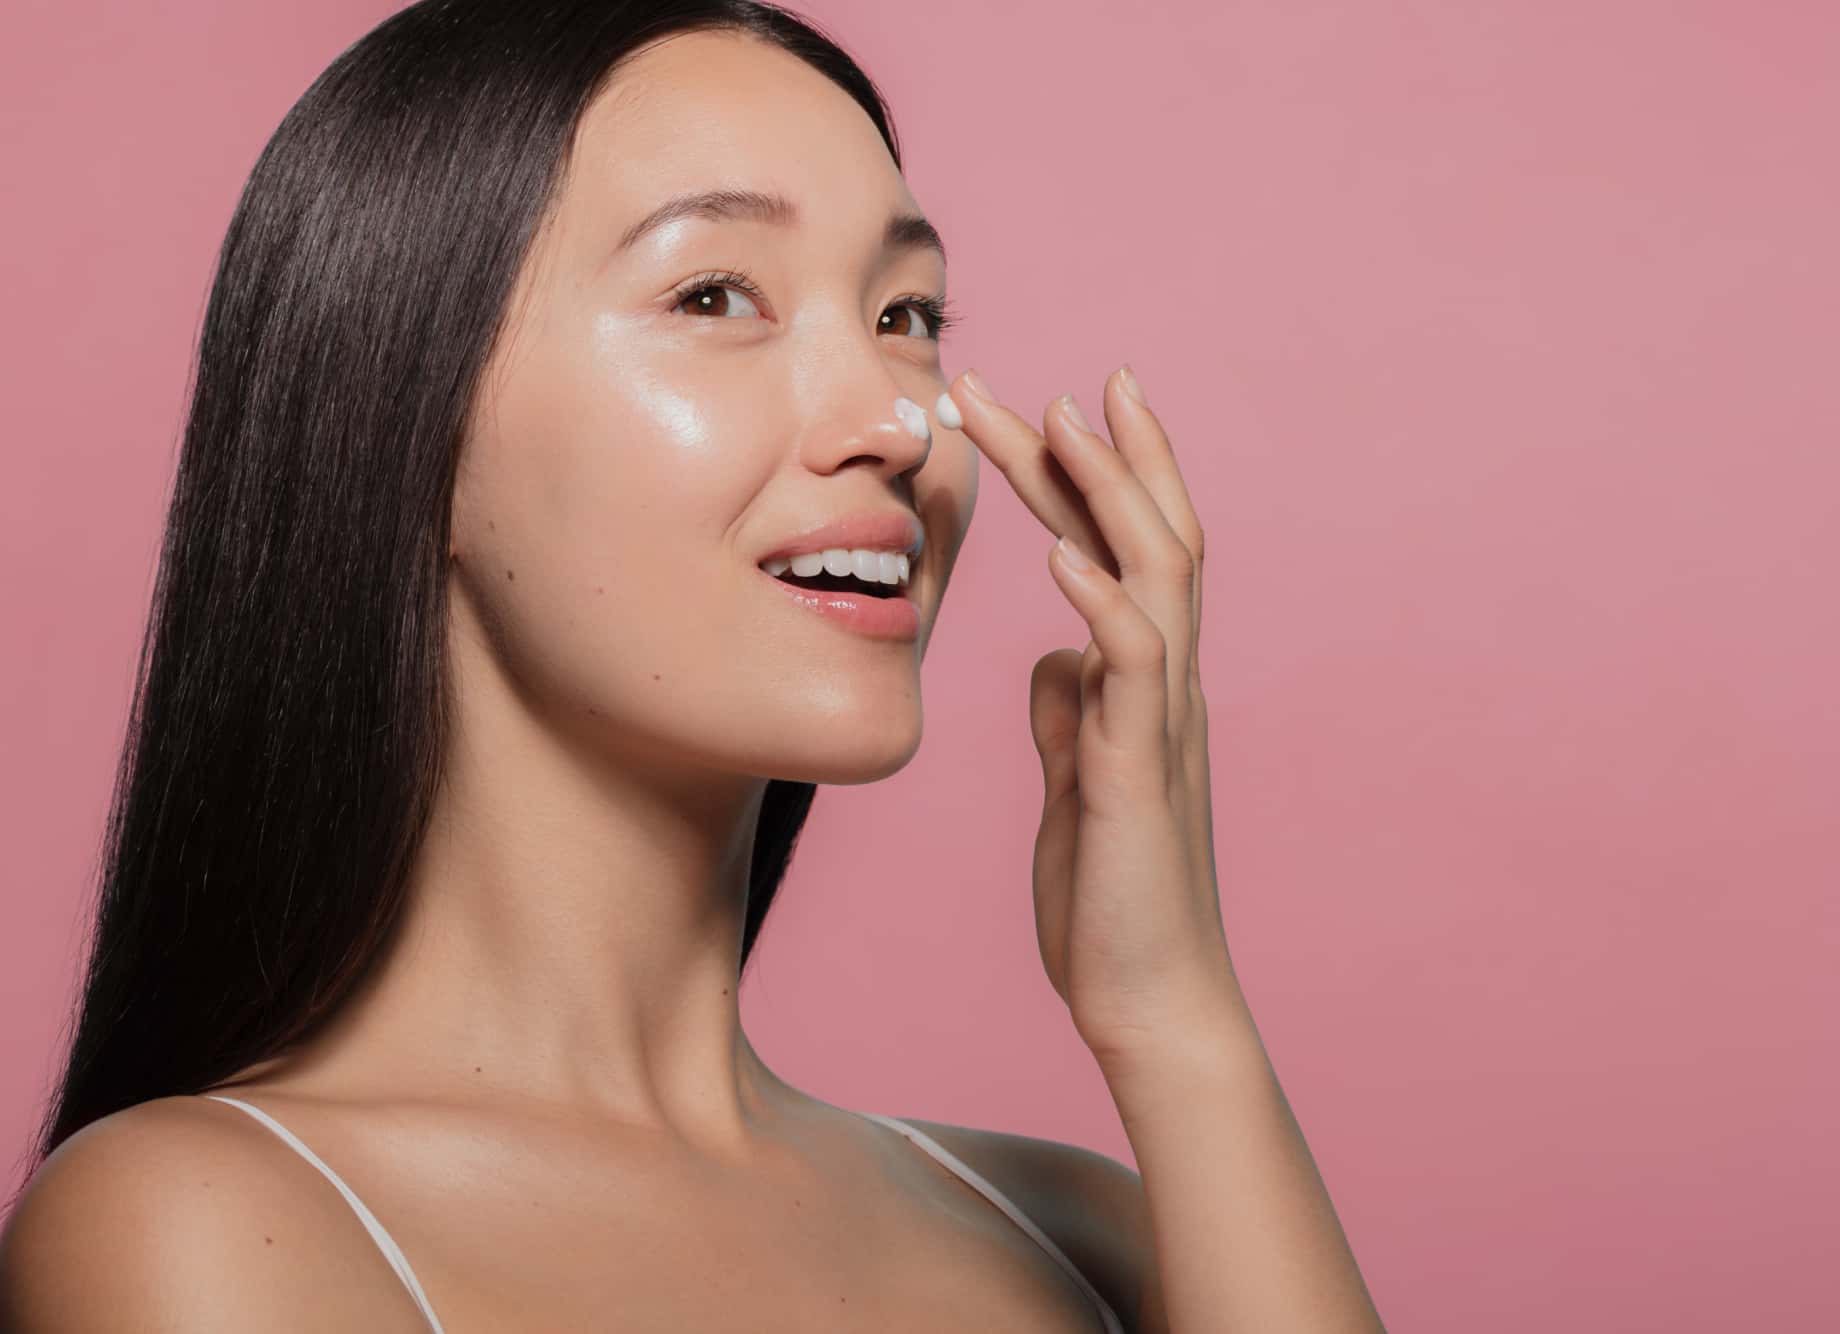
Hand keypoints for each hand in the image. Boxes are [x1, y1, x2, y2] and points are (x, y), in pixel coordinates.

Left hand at [939, 365, 1245, 1072]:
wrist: (1147, 997)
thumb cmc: (1110, 891)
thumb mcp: (1073, 777)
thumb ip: (1067, 708)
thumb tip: (1049, 654)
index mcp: (1139, 680)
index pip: (1121, 550)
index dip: (1088, 475)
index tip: (1049, 402)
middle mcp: (1162, 683)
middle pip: (1144, 537)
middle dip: (1094, 454)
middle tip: (1042, 380)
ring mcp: (1159, 721)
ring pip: (1156, 579)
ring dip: (1110, 497)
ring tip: (1064, 422)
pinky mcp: (1139, 773)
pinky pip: (1130, 673)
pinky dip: (1103, 609)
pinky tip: (1065, 563)